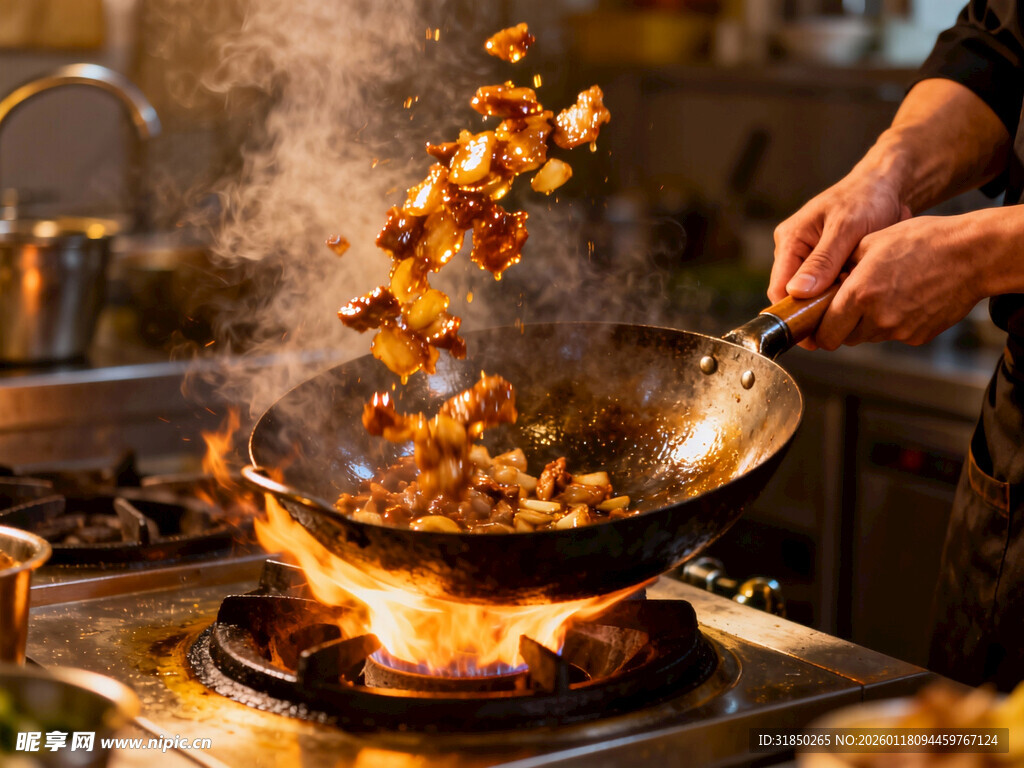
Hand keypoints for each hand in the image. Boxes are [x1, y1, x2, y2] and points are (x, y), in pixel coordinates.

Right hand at [770, 171, 909, 304]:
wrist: (886, 185)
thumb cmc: (867, 198)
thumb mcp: (847, 228)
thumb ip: (823, 261)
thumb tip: (797, 292)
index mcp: (789, 240)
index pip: (779, 289)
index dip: (793, 311)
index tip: (817, 326)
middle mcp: (792, 250)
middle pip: (793, 294)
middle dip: (816, 305)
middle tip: (844, 307)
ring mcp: (807, 256)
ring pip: (811, 292)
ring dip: (831, 297)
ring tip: (855, 291)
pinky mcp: (824, 261)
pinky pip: (826, 285)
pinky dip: (841, 289)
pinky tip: (857, 284)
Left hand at [811, 214, 982, 349]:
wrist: (973, 254)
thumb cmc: (923, 241)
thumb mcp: (870, 242)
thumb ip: (840, 267)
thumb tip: (819, 284)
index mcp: (859, 295)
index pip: (825, 334)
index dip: (819, 330)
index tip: (818, 322)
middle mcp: (878, 319)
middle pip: (844, 339)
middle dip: (841, 325)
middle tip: (849, 304)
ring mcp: (900, 331)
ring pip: (868, 337)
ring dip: (866, 323)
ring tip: (882, 294)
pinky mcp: (919, 336)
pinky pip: (894, 336)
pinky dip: (892, 323)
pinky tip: (904, 299)